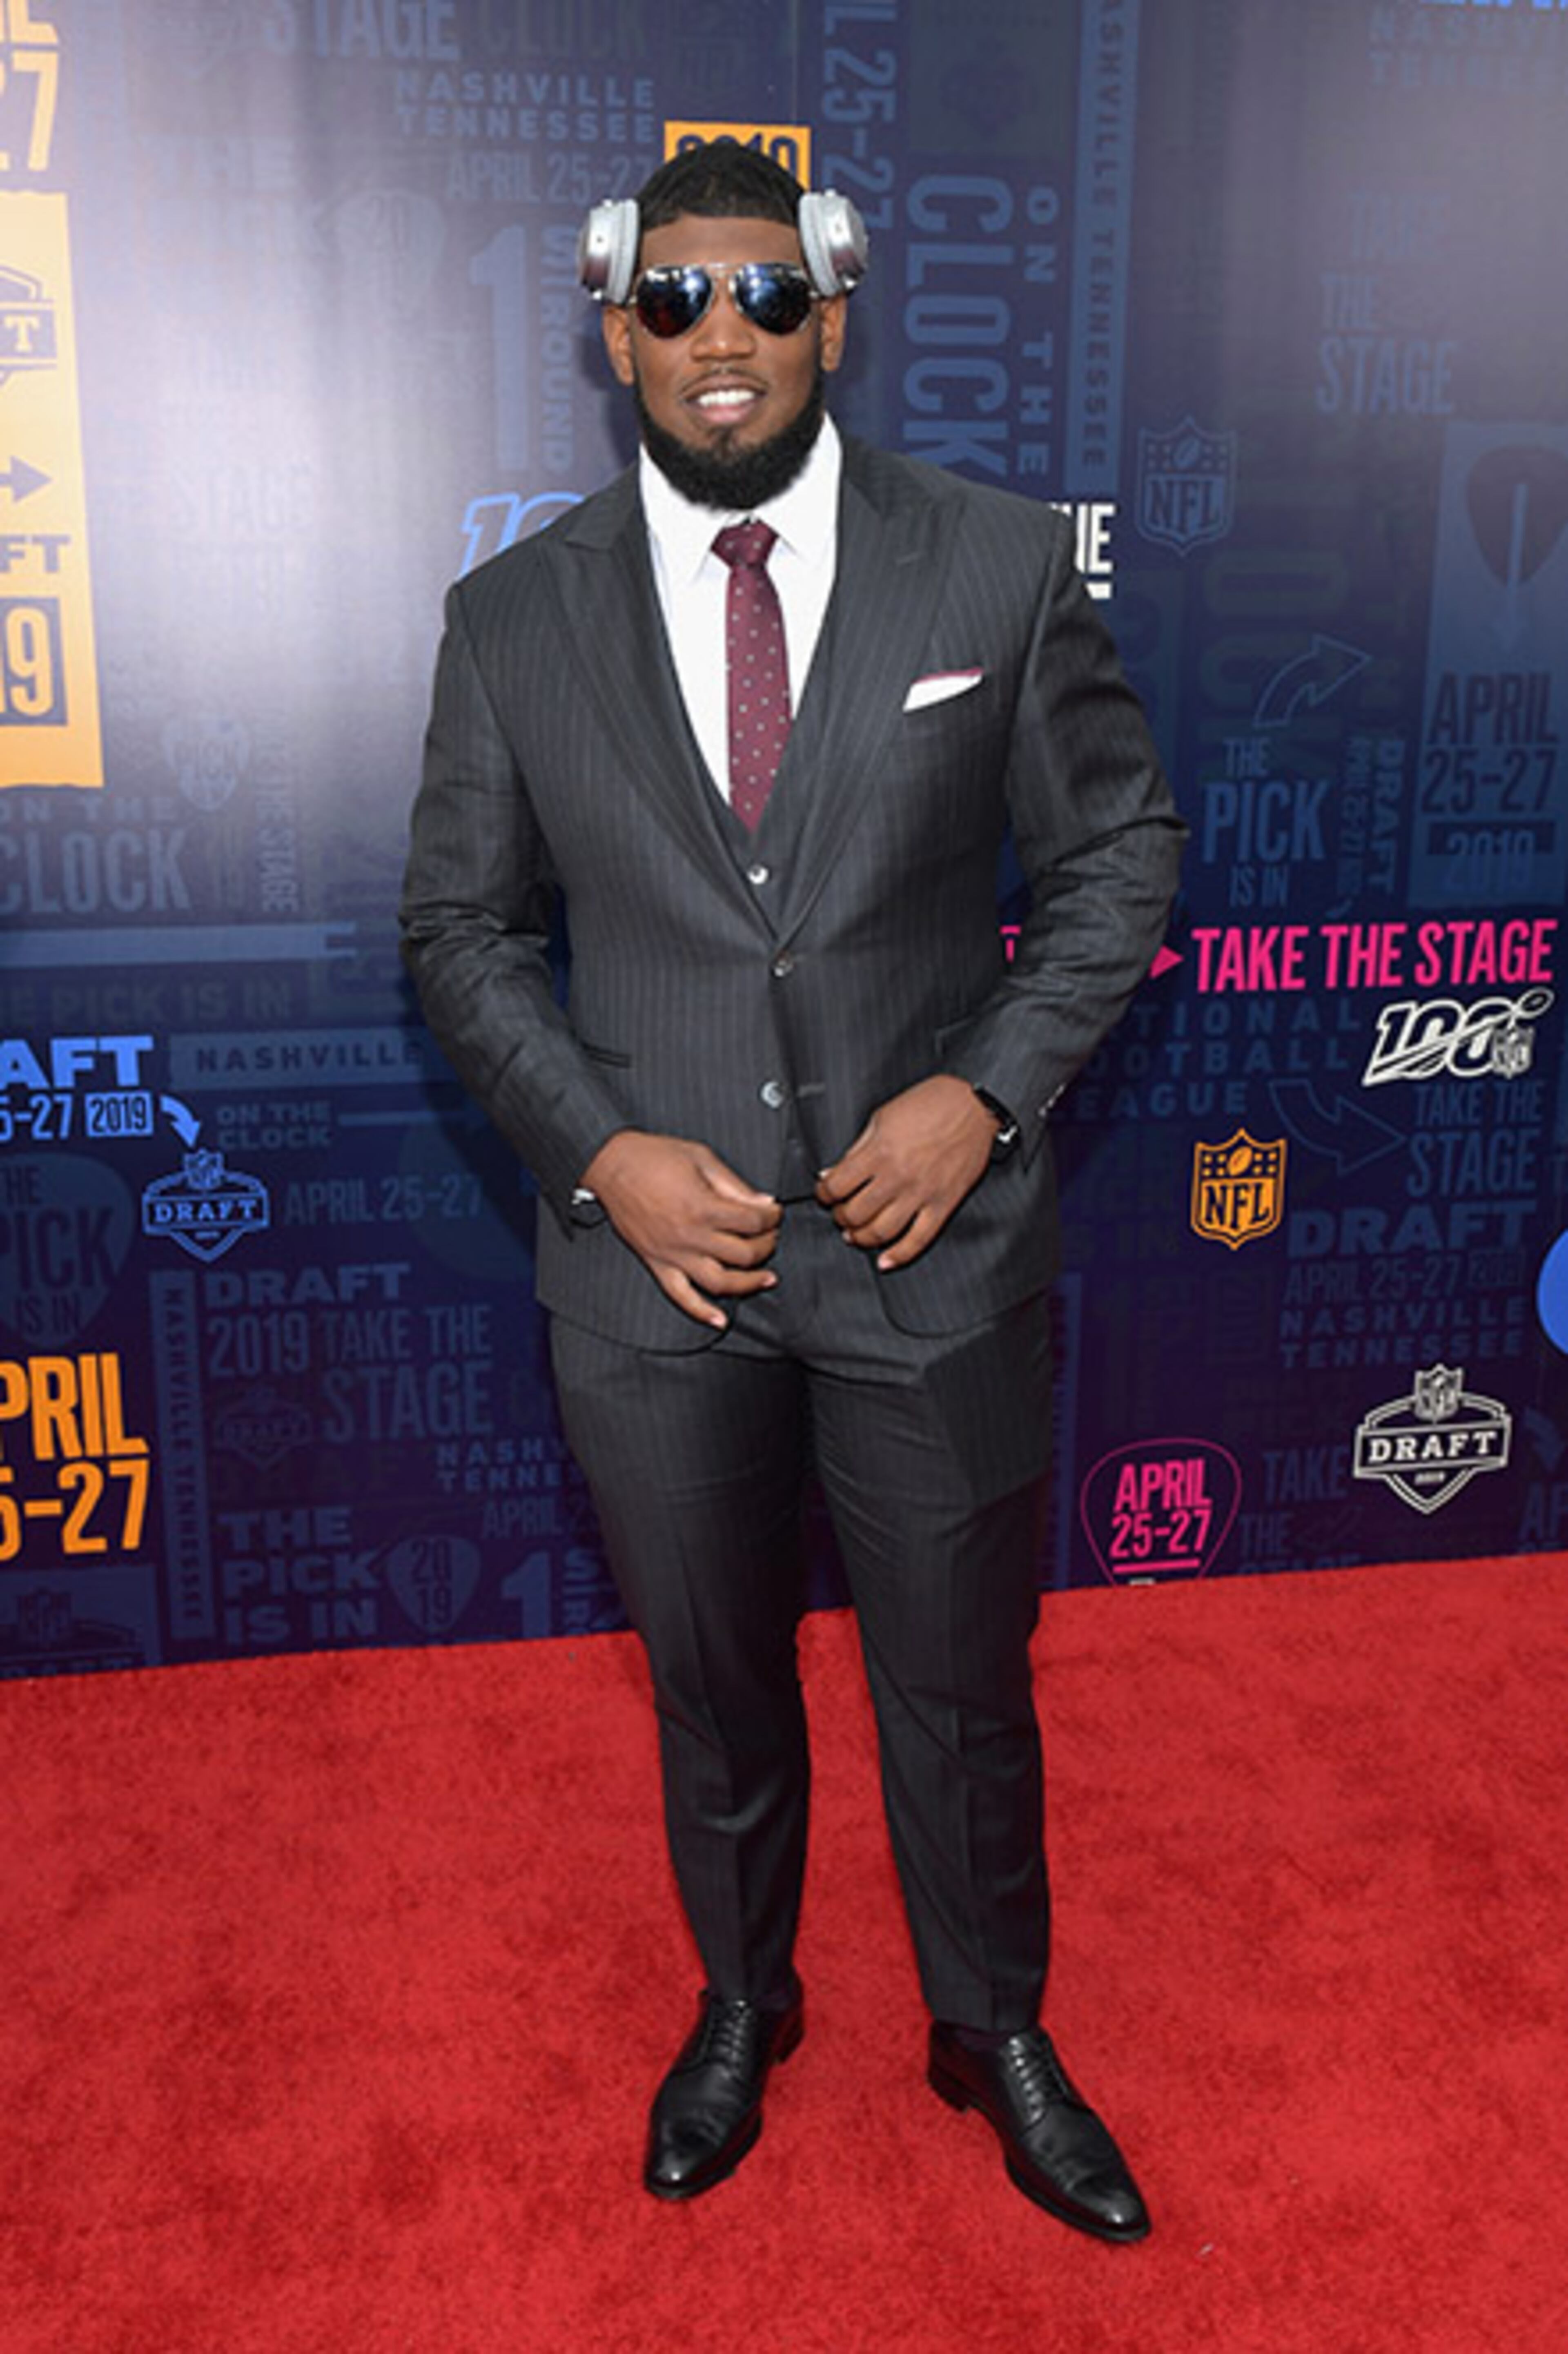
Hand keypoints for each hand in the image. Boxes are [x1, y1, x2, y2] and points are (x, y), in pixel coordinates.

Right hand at [580, 1130, 781, 1329]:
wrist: (610, 1165)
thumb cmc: (653, 1157)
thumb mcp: (702, 1158)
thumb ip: (735, 1186)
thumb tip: (764, 1203)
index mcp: (703, 1206)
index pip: (753, 1221)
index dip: (772, 1217)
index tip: (774, 1212)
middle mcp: (690, 1236)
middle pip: (744, 1254)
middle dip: (767, 1244)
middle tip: (771, 1235)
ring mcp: (672, 1254)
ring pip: (720, 1282)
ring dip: (749, 1283)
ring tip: (766, 1278)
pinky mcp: (656, 1263)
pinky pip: (681, 1296)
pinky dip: (701, 1312)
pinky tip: (720, 1320)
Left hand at [815, 1076, 999, 1269]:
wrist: (975, 1106)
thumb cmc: (931, 1103)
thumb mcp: (883, 1117)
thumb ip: (856, 1148)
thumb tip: (831, 1172)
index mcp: (879, 1151)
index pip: (837, 1186)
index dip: (824, 1193)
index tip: (825, 1193)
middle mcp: (897, 1176)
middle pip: (855, 1213)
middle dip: (840, 1217)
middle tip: (840, 1213)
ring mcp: (921, 1193)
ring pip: (881, 1231)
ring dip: (862, 1238)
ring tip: (856, 1235)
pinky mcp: (943, 1204)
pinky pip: (919, 1240)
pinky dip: (899, 1255)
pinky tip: (885, 1260)